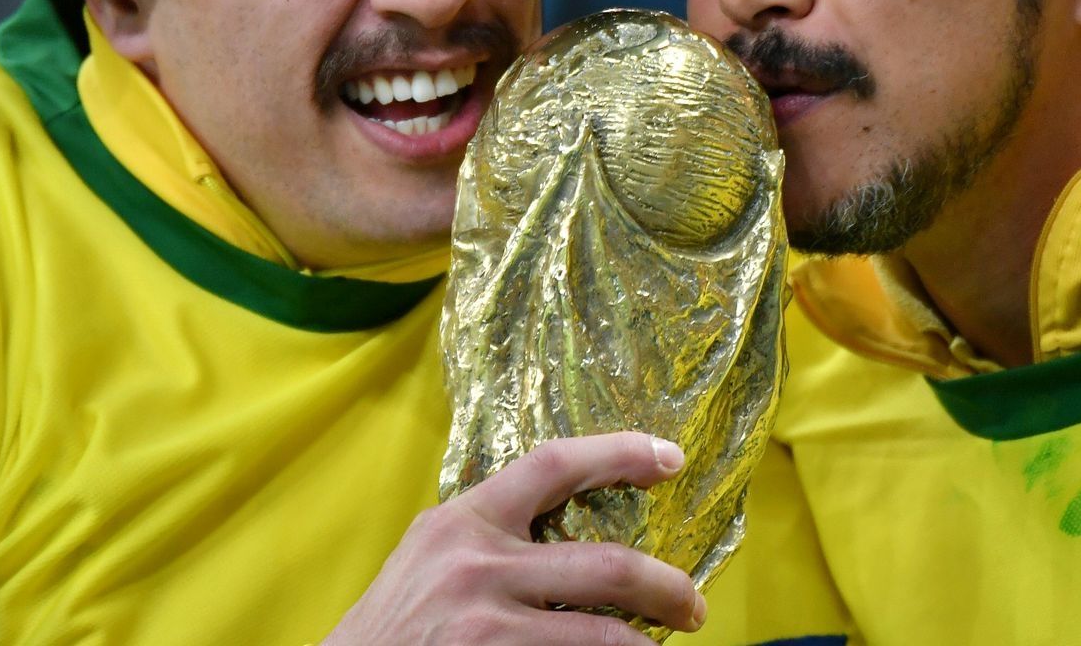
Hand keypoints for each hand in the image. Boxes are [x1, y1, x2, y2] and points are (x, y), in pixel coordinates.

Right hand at [323, 432, 704, 644]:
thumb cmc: (389, 630)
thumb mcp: (429, 558)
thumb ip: (488, 534)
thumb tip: (566, 526)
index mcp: (463, 520)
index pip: (555, 463)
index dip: (621, 452)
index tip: (670, 456)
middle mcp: (477, 565)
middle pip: (609, 564)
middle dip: (668, 588)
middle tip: (691, 605)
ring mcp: (485, 625)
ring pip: (604, 637)